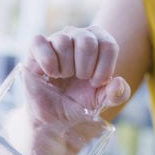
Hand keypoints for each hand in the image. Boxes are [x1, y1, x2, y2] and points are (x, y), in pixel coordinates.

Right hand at [6, 26, 132, 154]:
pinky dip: (48, 61)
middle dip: (85, 67)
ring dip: (66, 67)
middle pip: (87, 40)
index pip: (107, 44)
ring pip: (63, 41)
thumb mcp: (105, 100)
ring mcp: (56, 40)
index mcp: (98, 44)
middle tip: (80, 79)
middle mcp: (78, 36)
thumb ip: (118, 93)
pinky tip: (51, 73)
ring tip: (64, 77)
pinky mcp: (36, 48)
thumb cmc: (82, 103)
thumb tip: (118, 83)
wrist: (59, 118)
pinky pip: (40, 42)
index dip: (104, 67)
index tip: (97, 82)